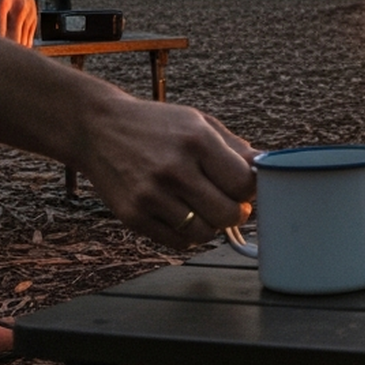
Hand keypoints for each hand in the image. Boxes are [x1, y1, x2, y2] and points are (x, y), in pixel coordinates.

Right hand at [73, 95, 256, 246]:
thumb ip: (235, 148)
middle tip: (230, 203)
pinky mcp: (132, 216)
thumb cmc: (156, 125)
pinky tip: (184, 214)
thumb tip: (267, 168)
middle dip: (237, 212)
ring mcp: (151, 195)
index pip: (244, 184)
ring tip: (204, 207)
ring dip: (212, 225)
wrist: (97, 129)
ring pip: (204, 234)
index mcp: (196, 141)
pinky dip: (188, 234)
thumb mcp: (199, 123)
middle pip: (228, 213)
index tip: (245, 188)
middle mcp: (174, 169)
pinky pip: (177, 242)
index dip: (251, 190)